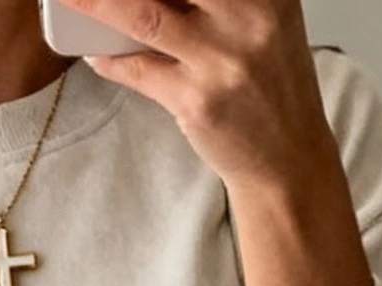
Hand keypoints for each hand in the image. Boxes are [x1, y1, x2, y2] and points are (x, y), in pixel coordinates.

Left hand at [73, 0, 372, 285]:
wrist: (292, 172)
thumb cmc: (271, 97)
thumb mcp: (259, 23)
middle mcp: (251, 14)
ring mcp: (226, 60)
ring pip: (141, 11)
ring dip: (95, 2)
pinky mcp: (200, 103)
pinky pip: (137, 71)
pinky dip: (106, 57)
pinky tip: (89, 49)